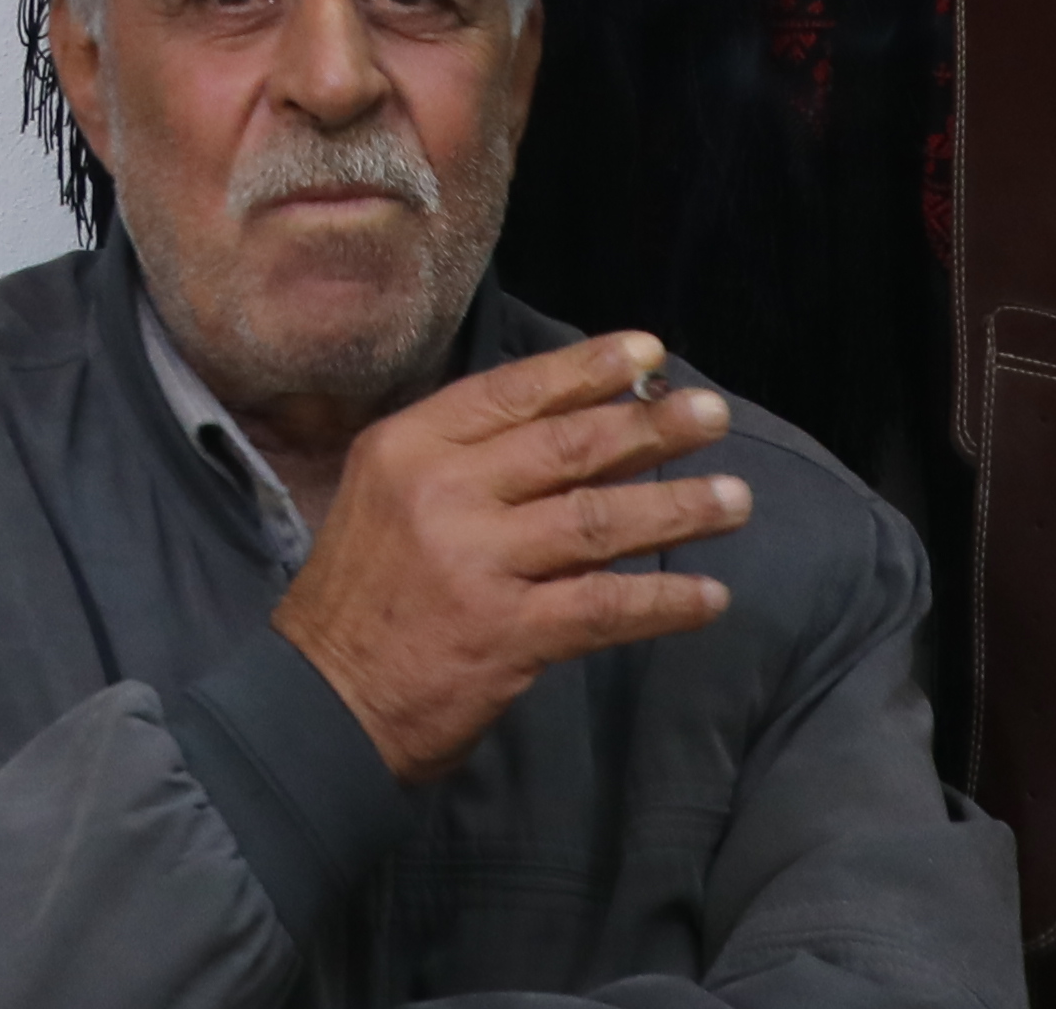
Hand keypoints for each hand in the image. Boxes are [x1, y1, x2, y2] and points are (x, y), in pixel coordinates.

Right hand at [268, 332, 747, 781]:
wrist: (320, 704)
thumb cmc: (361, 596)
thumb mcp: (385, 496)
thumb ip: (461, 460)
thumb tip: (574, 428)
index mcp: (408, 446)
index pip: (512, 391)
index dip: (588, 369)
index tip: (649, 351)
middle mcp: (441, 492)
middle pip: (567, 446)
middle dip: (651, 426)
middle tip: (712, 413)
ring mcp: (476, 563)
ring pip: (597, 521)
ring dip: (677, 508)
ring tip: (734, 498)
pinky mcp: (507, 634)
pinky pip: (604, 606)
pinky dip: (663, 600)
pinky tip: (708, 595)